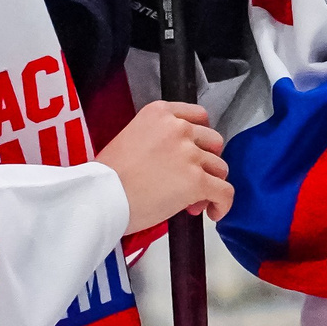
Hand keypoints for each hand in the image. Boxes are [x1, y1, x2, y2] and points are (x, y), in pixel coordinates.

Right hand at [97, 100, 230, 232]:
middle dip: (206, 161)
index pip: (198, 116)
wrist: (101, 196)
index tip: (194, 153)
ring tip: (194, 202)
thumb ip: (159, 139)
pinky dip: (223, 204)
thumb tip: (179, 163)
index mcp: (160, 112)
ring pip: (220, 168)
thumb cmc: (107, 175)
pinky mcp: (196, 180)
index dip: (200, 138)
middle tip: (191, 180)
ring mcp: (189, 154)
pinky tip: (213, 213)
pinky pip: (225, 192)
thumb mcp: (131, 137)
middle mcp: (178, 128)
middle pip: (213, 141)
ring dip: (211, 184)